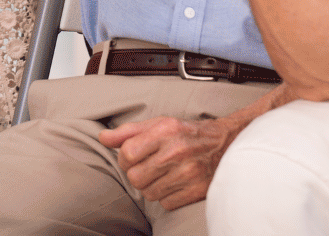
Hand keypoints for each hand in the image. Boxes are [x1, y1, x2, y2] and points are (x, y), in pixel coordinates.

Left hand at [99, 113, 236, 207]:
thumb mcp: (158, 123)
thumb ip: (128, 131)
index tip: (132, 157)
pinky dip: (167, 197)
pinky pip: (167, 204)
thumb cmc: (187, 133)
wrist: (225, 143)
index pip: (127, 153)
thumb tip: (103, 138)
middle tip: (148, 167)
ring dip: (152, 187)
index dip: (125, 158)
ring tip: (163, 174)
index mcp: (164, 130)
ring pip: (149, 193)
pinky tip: (175, 184)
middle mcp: (176, 150)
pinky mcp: (197, 190)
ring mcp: (188, 172)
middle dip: (137, 174)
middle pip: (135, 177)